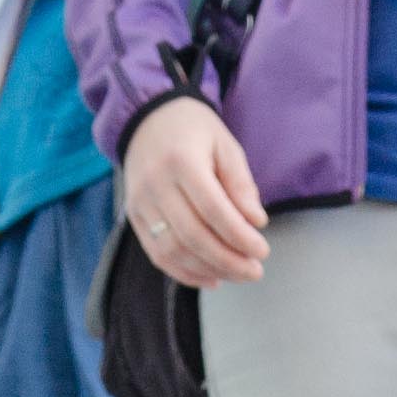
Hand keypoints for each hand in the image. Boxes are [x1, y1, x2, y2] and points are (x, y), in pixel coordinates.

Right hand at [124, 96, 269, 287]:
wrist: (148, 118)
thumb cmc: (194, 131)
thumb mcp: (225, 145)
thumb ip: (240, 184)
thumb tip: (256, 222)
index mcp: (181, 161)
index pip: (213, 209)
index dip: (239, 236)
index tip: (262, 251)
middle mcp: (155, 184)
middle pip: (192, 236)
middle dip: (228, 261)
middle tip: (255, 271)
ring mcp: (140, 202)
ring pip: (174, 251)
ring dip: (209, 270)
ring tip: (238, 274)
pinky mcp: (133, 217)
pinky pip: (158, 255)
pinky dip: (186, 273)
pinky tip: (212, 277)